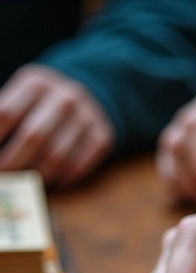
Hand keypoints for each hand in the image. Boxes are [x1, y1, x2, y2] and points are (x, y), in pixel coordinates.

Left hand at [0, 64, 113, 185]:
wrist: (90, 96)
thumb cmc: (44, 104)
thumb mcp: (22, 97)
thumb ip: (5, 116)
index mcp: (36, 83)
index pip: (7, 114)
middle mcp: (65, 98)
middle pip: (33, 137)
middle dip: (14, 162)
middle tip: (5, 178)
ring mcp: (87, 117)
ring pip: (58, 156)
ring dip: (38, 175)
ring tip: (26, 183)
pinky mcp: (103, 135)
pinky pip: (81, 164)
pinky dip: (64, 178)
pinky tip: (53, 183)